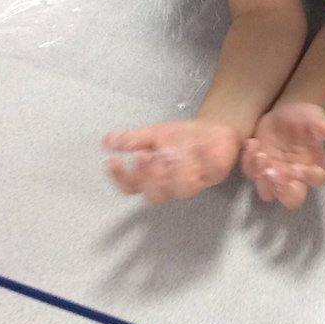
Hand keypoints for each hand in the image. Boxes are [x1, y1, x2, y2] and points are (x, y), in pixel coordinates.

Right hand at [102, 119, 244, 203]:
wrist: (216, 130)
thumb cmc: (185, 138)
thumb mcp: (156, 135)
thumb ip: (133, 140)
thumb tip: (107, 141)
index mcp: (155, 176)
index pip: (132, 187)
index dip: (121, 178)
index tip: (114, 161)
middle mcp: (173, 183)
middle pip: (155, 194)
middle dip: (149, 176)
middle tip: (145, 155)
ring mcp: (196, 180)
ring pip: (182, 189)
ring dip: (174, 171)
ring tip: (169, 152)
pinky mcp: (217, 172)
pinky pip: (211, 172)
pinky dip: (205, 159)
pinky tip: (199, 145)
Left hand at [240, 102, 324, 208]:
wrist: (287, 112)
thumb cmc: (306, 118)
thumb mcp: (315, 116)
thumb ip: (321, 125)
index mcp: (314, 166)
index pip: (316, 179)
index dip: (308, 177)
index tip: (298, 167)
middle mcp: (295, 177)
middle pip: (292, 199)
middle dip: (281, 189)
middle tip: (272, 171)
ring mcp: (275, 174)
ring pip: (267, 192)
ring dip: (262, 180)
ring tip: (260, 156)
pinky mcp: (258, 167)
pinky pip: (250, 172)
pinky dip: (248, 162)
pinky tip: (252, 143)